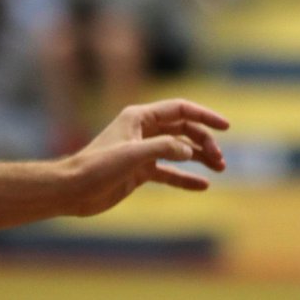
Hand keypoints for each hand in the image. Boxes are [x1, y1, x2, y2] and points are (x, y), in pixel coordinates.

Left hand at [60, 99, 228, 217]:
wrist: (73, 190)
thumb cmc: (97, 166)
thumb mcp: (133, 154)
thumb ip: (164, 148)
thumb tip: (190, 151)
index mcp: (140, 117)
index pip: (181, 109)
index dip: (205, 116)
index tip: (226, 126)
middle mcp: (143, 130)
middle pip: (183, 130)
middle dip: (204, 141)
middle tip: (220, 160)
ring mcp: (143, 151)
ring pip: (179, 150)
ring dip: (199, 158)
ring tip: (220, 169)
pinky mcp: (140, 171)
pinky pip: (169, 172)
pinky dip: (185, 177)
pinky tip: (203, 186)